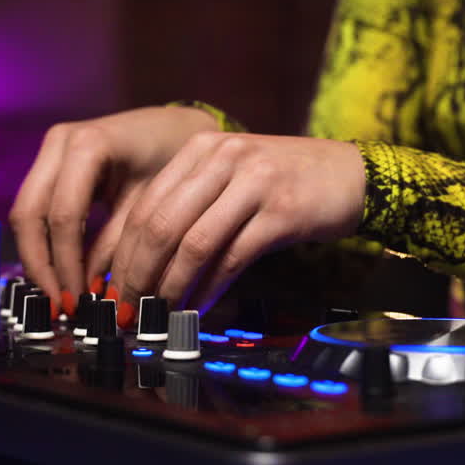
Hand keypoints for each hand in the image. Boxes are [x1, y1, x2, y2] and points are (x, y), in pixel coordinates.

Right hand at [9, 106, 219, 304]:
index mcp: (88, 145)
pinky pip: (37, 207)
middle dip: (42, 264)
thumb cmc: (174, 159)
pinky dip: (45, 241)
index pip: (63, 215)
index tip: (76, 299)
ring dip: (39, 256)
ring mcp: (51, 149)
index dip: (65, 263)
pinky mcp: (51, 162)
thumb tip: (92, 292)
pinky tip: (60, 271)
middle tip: (60, 303)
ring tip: (59, 294)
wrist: (179, 127)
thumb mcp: (150, 205)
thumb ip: (118, 245)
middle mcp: (60, 141)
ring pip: (26, 212)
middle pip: (29, 213)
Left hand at [108, 132, 364, 313]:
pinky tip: (197, 309)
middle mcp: (224, 158)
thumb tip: (145, 264)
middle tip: (127, 311)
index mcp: (202, 148)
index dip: (122, 253)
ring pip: (192, 244)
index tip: (111, 290)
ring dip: (170, 288)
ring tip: (158, 317)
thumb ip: (193, 205)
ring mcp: (253, 182)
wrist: (353, 174)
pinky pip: (231, 258)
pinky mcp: (280, 211)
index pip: (145, 204)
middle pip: (160, 224)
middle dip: (137, 276)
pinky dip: (208, 290)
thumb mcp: (234, 177)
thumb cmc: (288, 181)